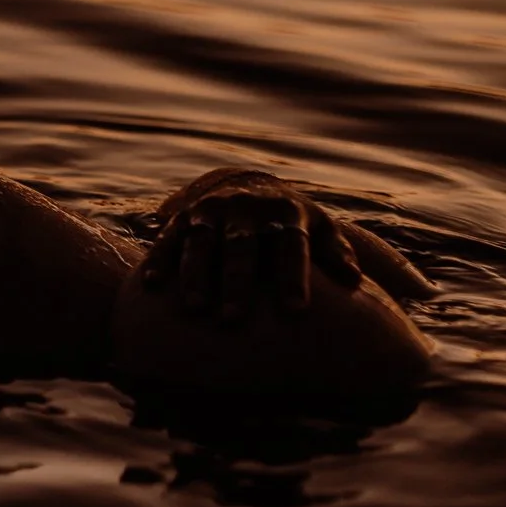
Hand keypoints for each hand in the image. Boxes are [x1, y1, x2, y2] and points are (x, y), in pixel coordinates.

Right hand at [141, 170, 361, 318]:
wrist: (253, 186)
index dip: (293, 277)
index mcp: (286, 212)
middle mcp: (247, 206)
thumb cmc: (294, 224)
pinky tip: (153, 285)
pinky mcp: (185, 214)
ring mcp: (212, 209)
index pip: (291, 245)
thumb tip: (352, 281)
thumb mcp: (321, 231)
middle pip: (241, 244)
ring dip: (196, 273)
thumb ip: (336, 253)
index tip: (296, 312)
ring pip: (202, 240)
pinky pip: (170, 237)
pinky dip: (161, 259)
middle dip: (237, 281)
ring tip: (195, 308)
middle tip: (232, 320)